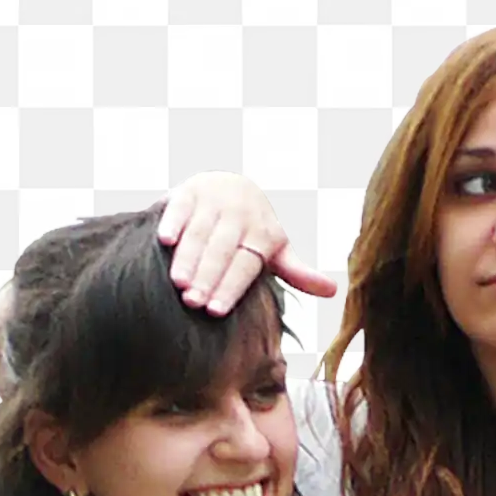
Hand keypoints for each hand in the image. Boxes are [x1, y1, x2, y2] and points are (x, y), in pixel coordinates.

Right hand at [158, 173, 338, 312]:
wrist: (231, 184)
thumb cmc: (253, 230)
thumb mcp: (276, 248)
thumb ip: (297, 272)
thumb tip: (331, 291)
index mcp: (262, 232)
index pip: (245, 264)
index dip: (230, 287)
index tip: (215, 312)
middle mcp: (240, 212)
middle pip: (222, 250)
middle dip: (207, 276)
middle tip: (192, 302)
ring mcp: (214, 199)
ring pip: (200, 231)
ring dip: (188, 256)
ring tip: (177, 282)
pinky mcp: (189, 190)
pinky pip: (180, 206)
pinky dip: (172, 221)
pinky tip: (164, 241)